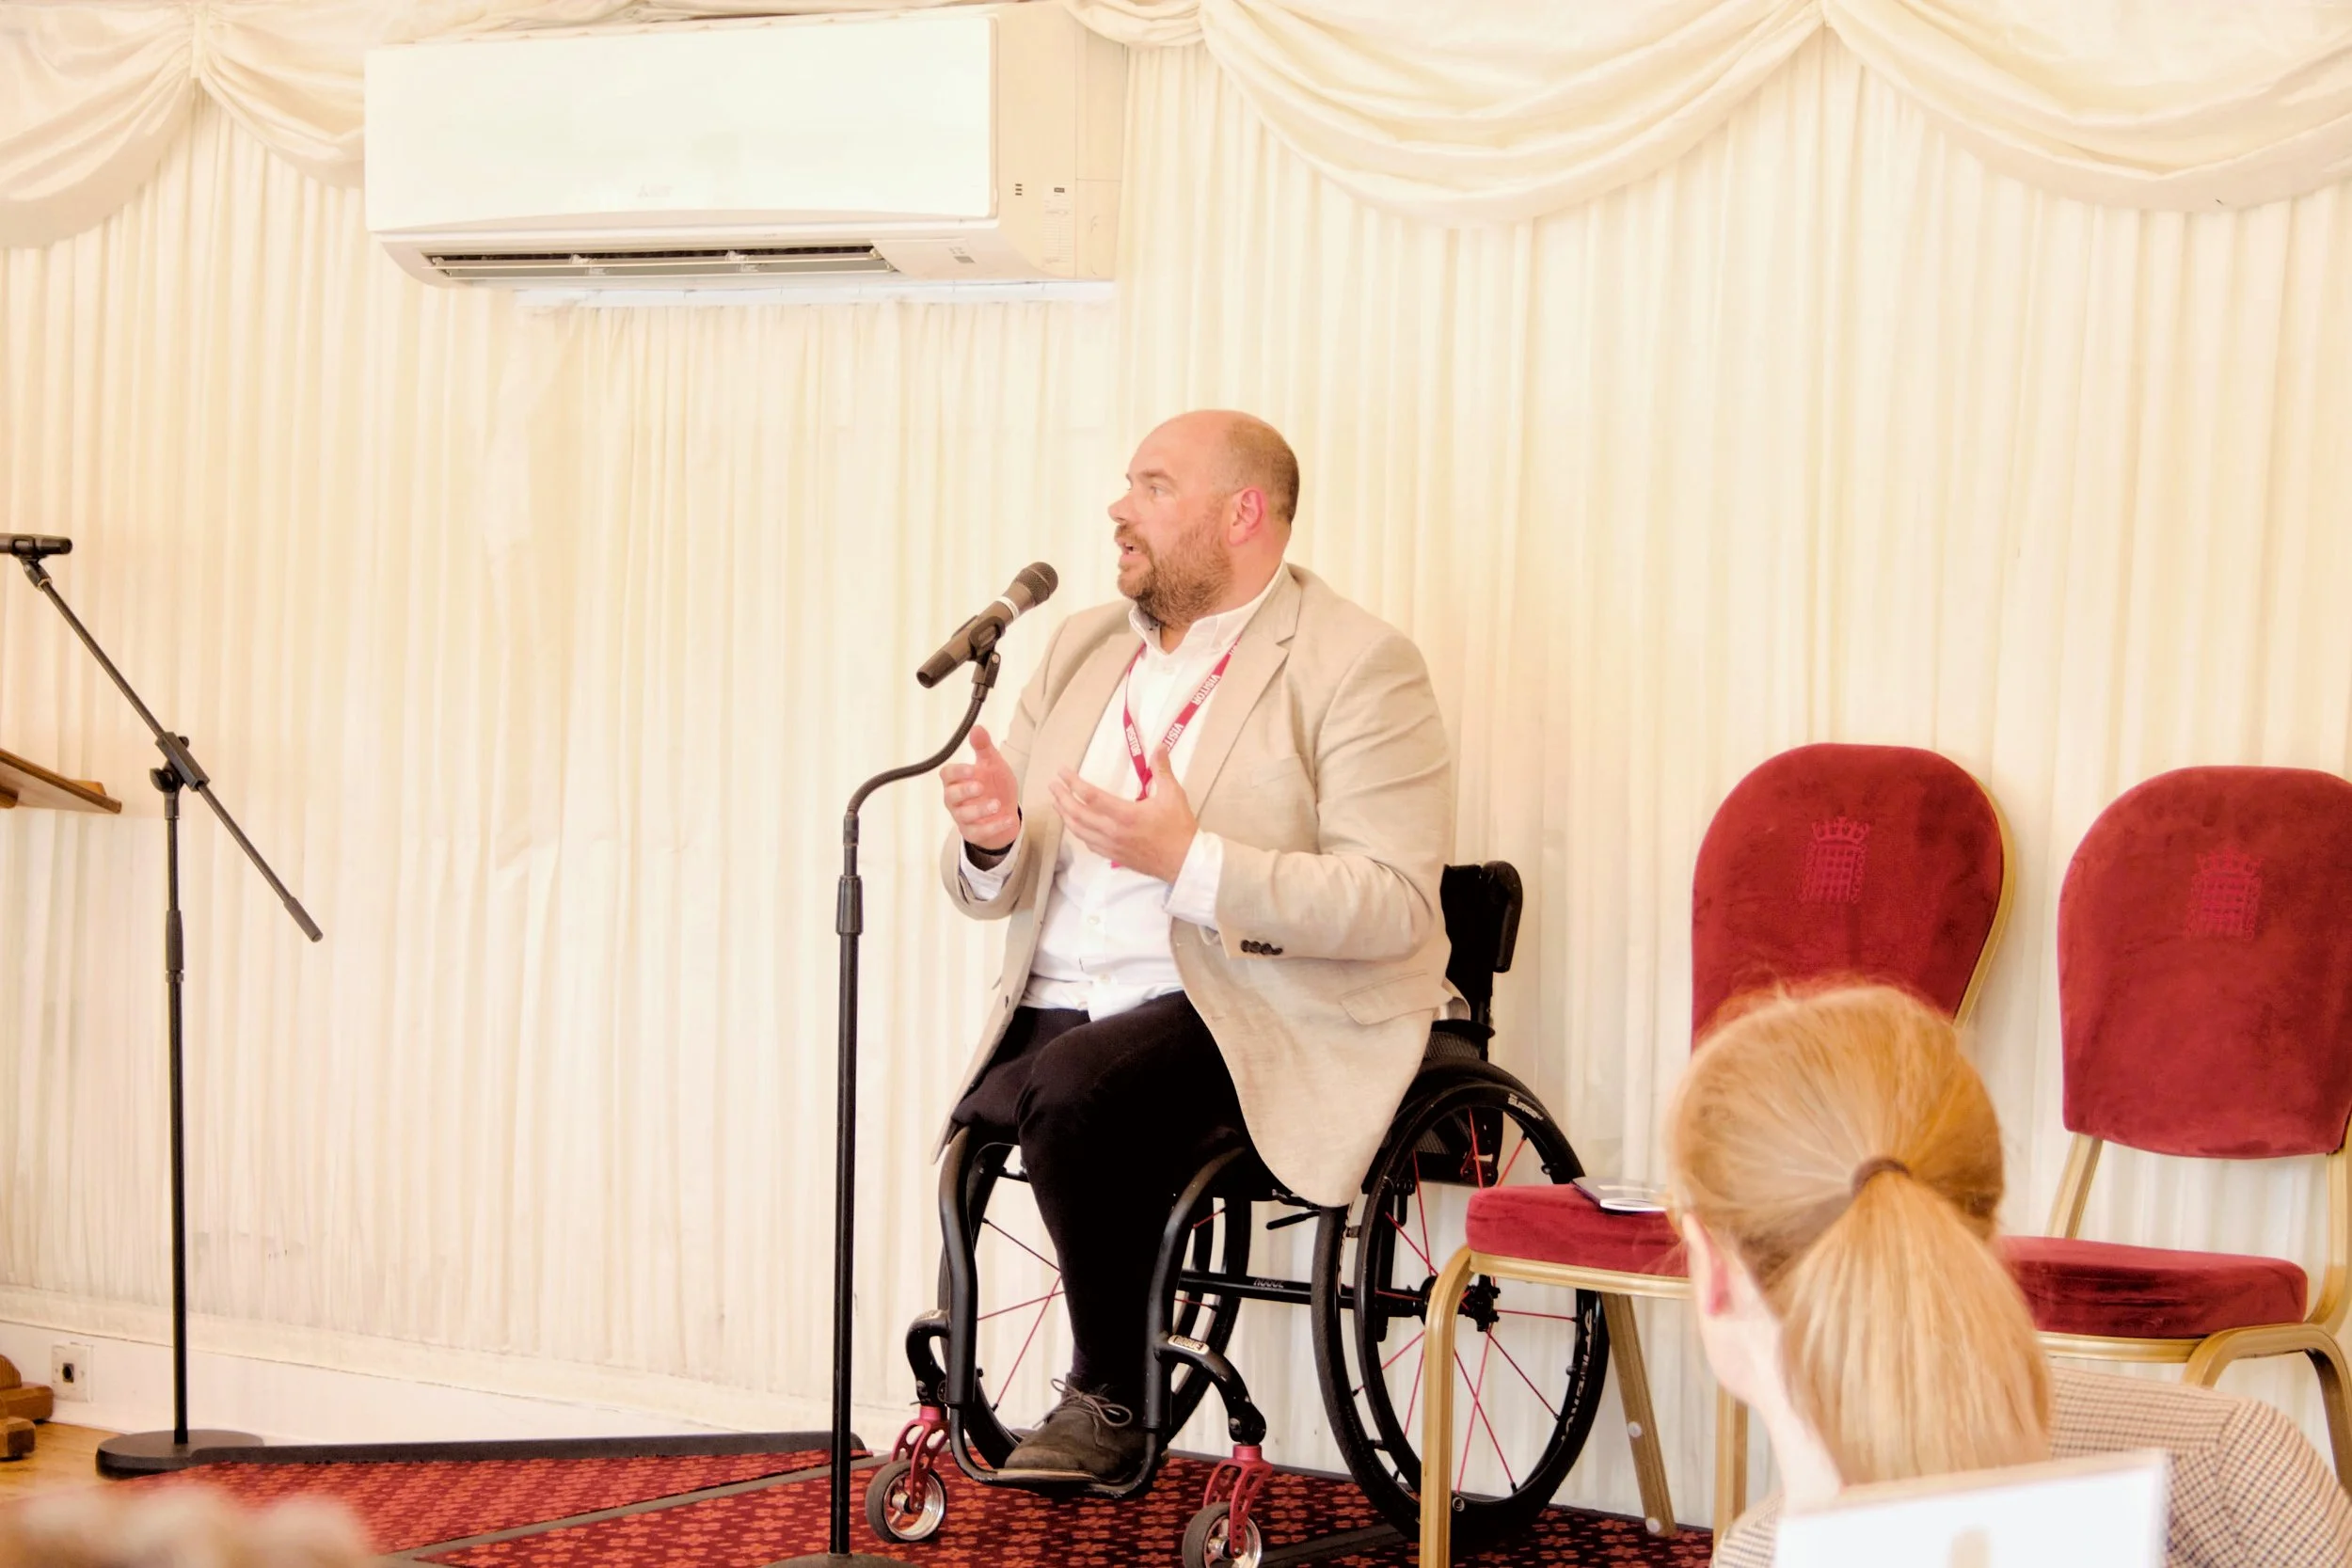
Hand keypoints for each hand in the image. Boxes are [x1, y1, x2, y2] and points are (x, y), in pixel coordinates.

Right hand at [941, 726, 1021, 851]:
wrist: (1006, 811)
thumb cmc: (994, 785)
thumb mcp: (992, 764)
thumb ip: (984, 748)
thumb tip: (977, 728)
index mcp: (956, 780)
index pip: (947, 775)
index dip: (957, 772)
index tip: (972, 769)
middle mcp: (955, 800)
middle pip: (950, 796)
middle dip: (965, 792)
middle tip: (981, 786)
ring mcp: (962, 818)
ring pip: (963, 816)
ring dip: (980, 810)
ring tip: (997, 804)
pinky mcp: (973, 833)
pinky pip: (978, 832)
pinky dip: (993, 827)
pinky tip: (1008, 818)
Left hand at [1048, 745, 1197, 882]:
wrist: (1184, 862)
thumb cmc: (1179, 828)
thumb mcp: (1173, 795)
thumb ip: (1162, 770)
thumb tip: (1159, 746)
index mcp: (1125, 814)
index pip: (1090, 796)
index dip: (1073, 782)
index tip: (1062, 772)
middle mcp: (1112, 831)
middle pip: (1077, 814)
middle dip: (1062, 798)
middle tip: (1052, 785)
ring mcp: (1111, 846)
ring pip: (1079, 831)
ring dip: (1065, 815)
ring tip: (1057, 803)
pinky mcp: (1113, 856)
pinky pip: (1088, 843)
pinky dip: (1078, 832)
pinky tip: (1075, 826)